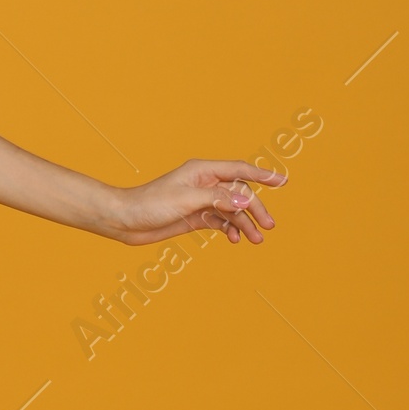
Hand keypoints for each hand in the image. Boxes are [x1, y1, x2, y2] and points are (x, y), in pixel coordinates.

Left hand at [107, 159, 286, 246]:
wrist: (124, 221)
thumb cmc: (150, 204)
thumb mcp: (187, 199)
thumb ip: (218, 198)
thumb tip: (246, 197)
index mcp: (203, 170)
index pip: (240, 170)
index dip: (263, 175)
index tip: (283, 182)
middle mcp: (204, 183)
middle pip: (240, 193)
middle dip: (255, 208)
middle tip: (268, 226)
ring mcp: (201, 200)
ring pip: (232, 210)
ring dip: (244, 223)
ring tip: (255, 240)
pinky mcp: (195, 216)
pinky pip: (220, 221)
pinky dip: (230, 229)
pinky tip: (235, 239)